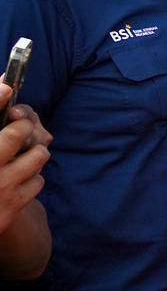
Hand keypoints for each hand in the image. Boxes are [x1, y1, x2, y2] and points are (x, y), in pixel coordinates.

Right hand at [0, 93, 50, 234]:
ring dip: (34, 153)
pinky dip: (33, 178)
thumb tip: (6, 87)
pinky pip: (38, 180)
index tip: (7, 88)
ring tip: (22, 157)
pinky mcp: (14, 204)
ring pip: (37, 155)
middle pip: (18, 132)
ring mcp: (0, 186)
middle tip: (22, 129)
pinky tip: (19, 179)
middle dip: (25, 127)